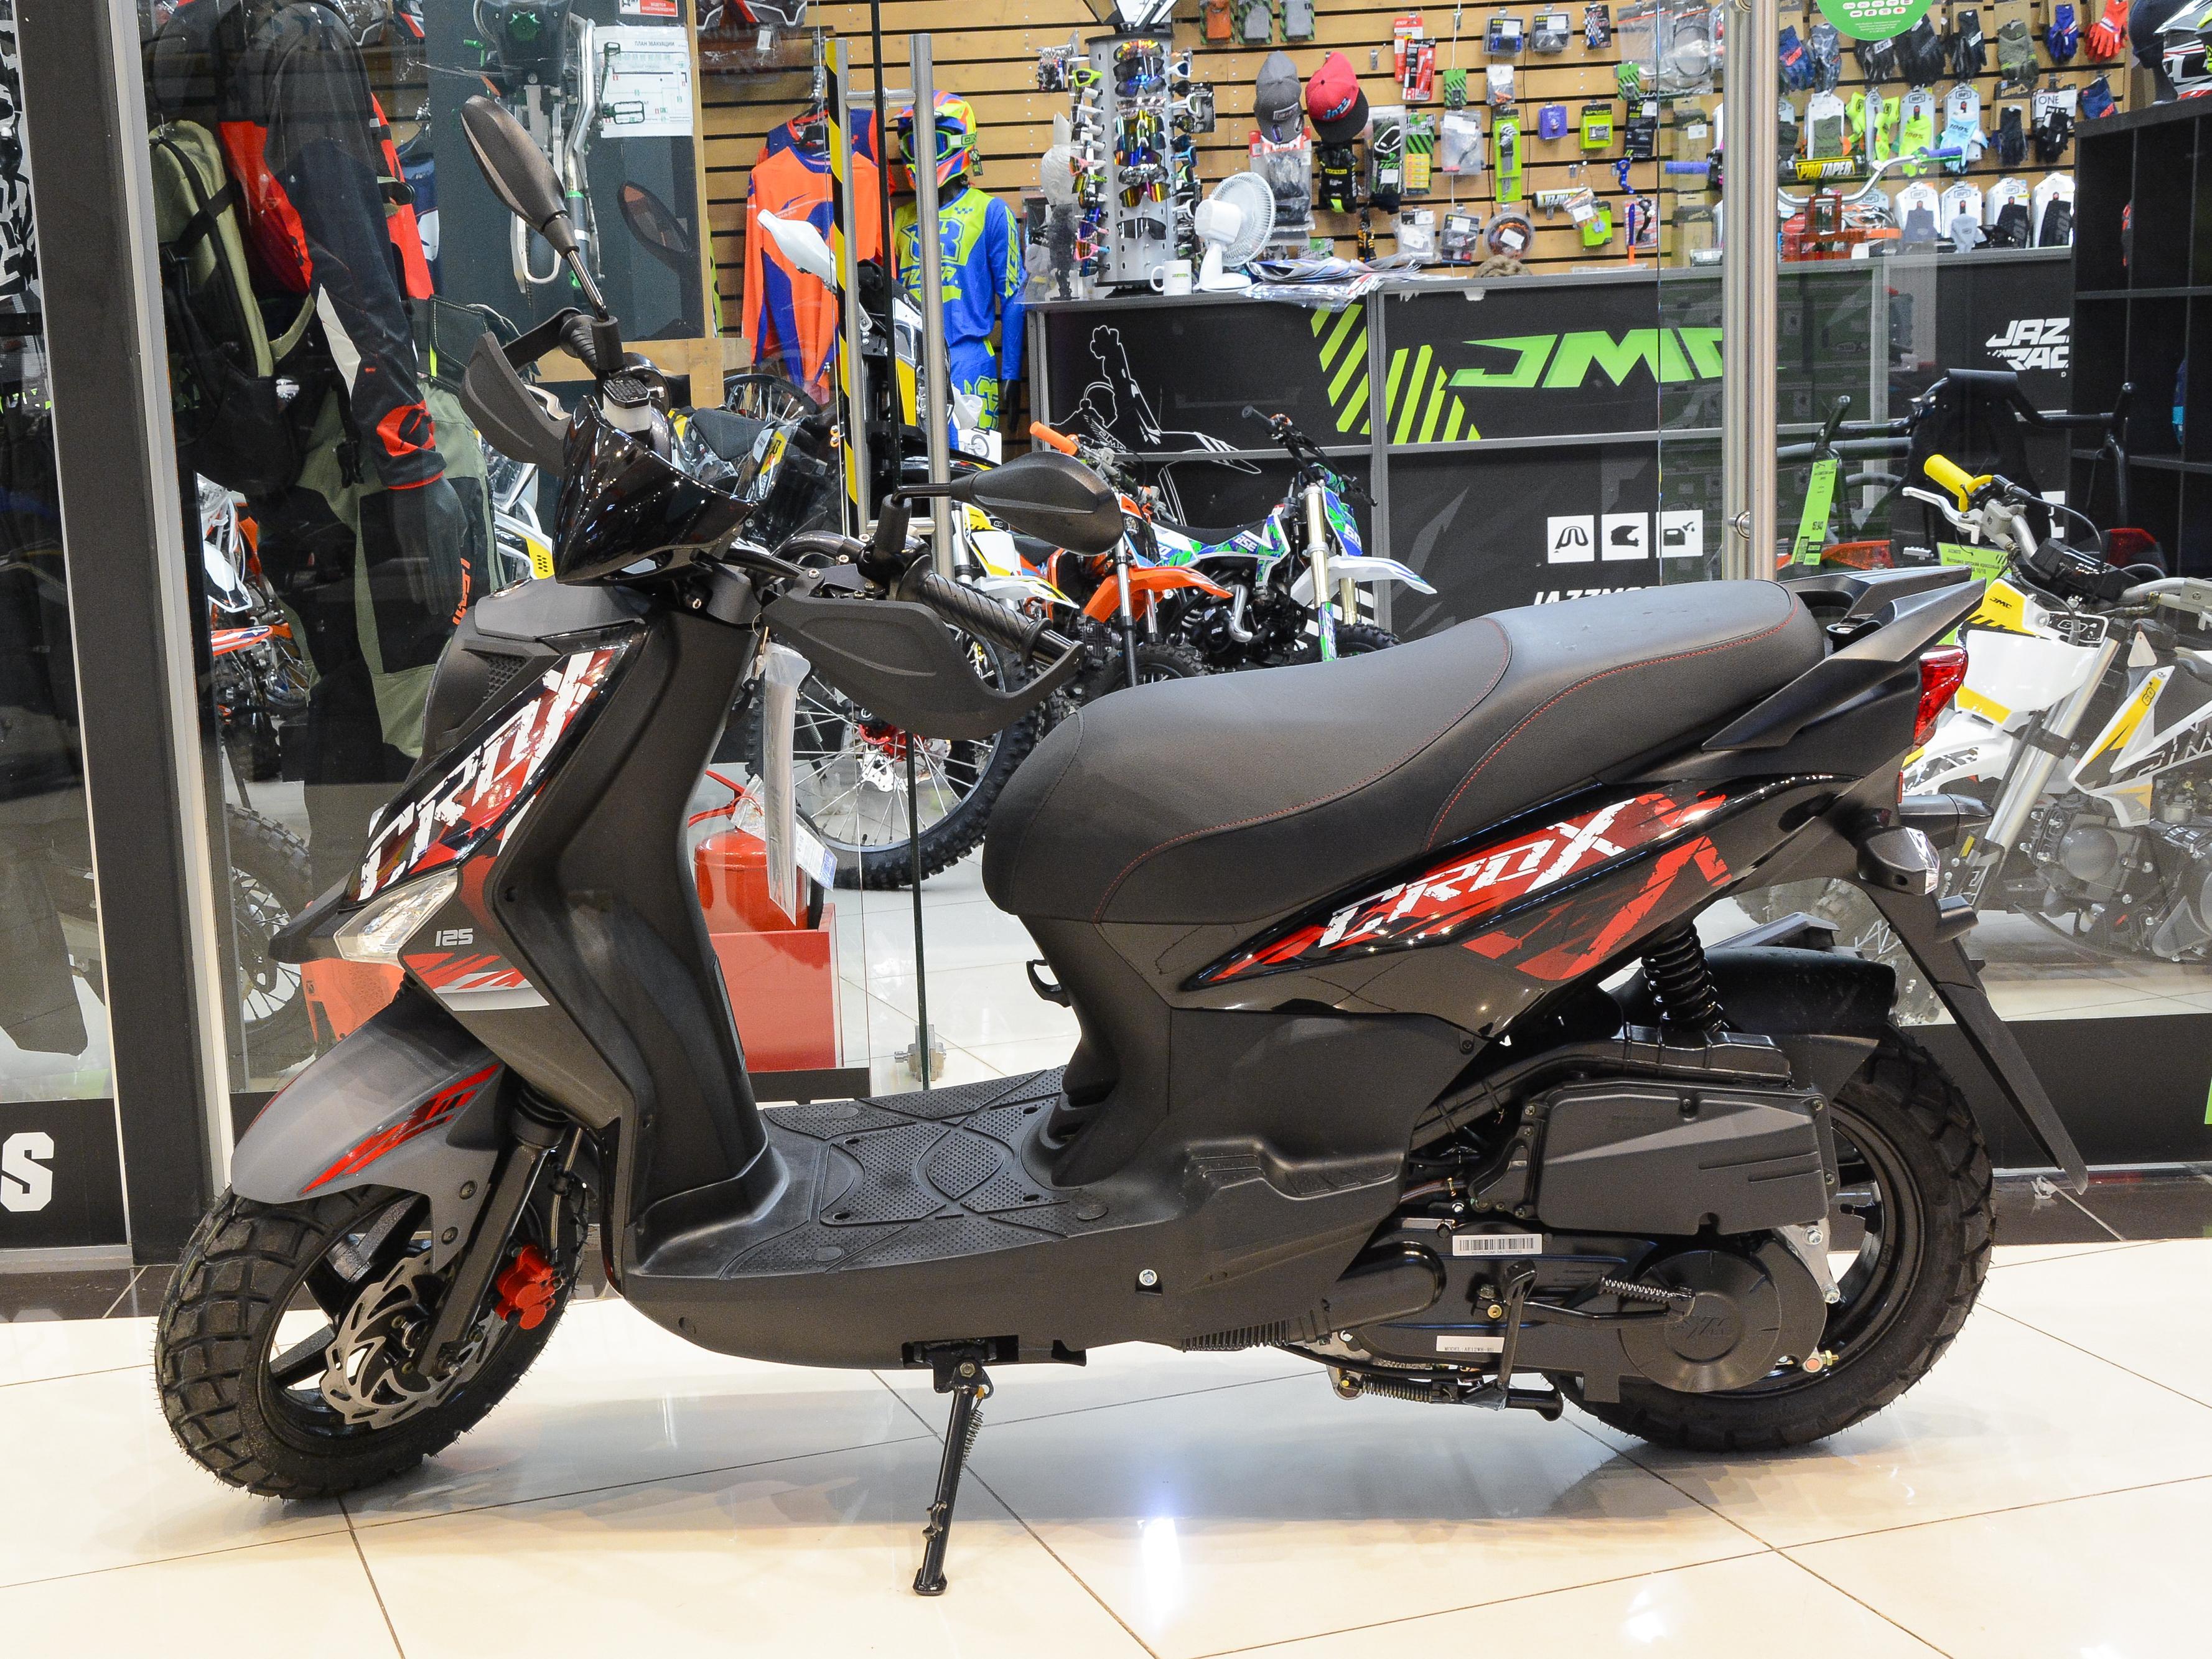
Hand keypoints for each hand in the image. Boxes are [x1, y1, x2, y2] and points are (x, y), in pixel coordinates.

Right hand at [386, 476, 470, 623]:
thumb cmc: (440, 493)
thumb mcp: (457, 511)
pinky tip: (414, 592)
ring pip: (424, 571)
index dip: (455, 584)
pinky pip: (408, 563)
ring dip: (428, 592)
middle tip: (444, 612)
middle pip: (440, 572)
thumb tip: (457, 550)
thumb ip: (459, 532)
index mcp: (449, 532)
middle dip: (442, 594)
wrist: (414, 476)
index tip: (457, 600)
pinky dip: (412, 579)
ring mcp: (417, 538)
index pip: (454, 565)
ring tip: (431, 608)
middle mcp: (434, 538)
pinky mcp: (403, 535)